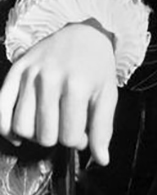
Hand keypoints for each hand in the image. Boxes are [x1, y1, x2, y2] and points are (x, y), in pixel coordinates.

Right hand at [0, 22, 117, 164]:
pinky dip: (7, 128)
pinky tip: (20, 132)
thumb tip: (101, 160)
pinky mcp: (15, 71)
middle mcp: (50, 78)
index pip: (69, 136)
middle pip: (44, 135)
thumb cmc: (97, 67)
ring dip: (35, 134)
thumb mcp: (108, 95)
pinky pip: (0, 110)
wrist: (83, 34)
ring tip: (48, 124)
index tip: (82, 132)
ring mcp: (29, 74)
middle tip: (66, 125)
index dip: (78, 141)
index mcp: (77, 85)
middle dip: (57, 137)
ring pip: (21, 127)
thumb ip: (103, 129)